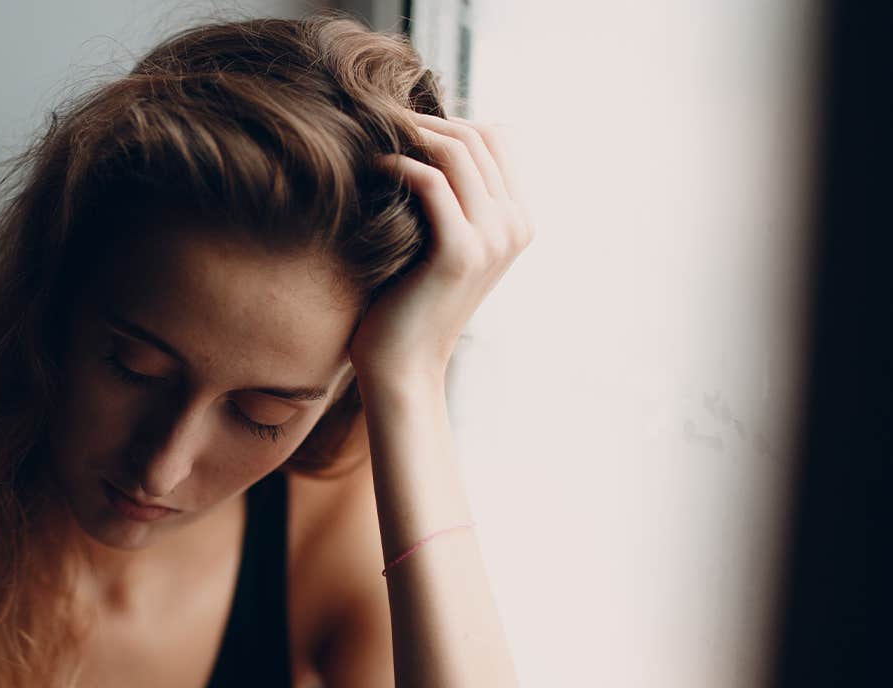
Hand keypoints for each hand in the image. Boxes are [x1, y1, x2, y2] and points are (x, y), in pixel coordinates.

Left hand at [349, 112, 534, 390]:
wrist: (402, 365)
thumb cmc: (408, 301)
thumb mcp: (438, 241)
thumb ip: (450, 198)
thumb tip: (428, 140)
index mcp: (518, 221)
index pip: (496, 138)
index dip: (449, 120)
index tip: (403, 121)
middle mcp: (515, 227)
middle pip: (478, 138)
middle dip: (427, 120)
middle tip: (380, 117)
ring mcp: (493, 240)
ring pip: (458, 152)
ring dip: (412, 134)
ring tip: (374, 135)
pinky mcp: (460, 253)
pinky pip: (431, 182)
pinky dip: (400, 163)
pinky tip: (374, 167)